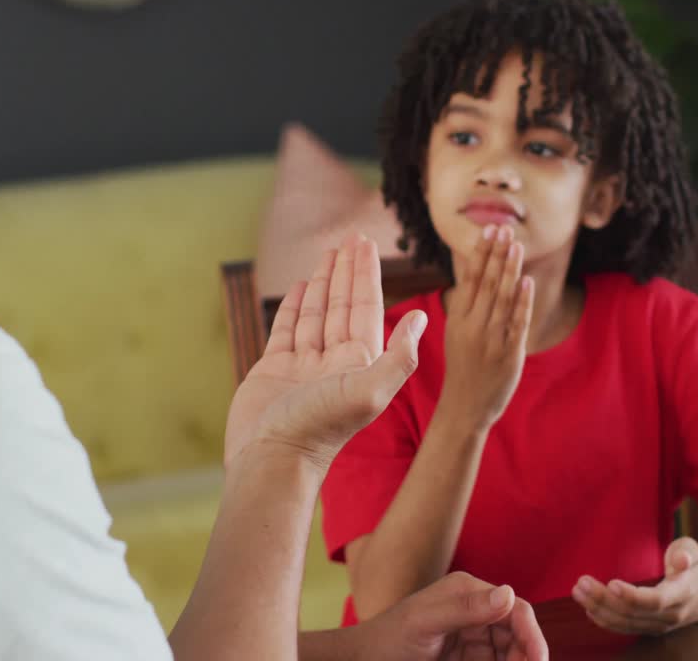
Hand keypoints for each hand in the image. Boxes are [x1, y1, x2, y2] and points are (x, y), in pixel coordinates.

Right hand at [224, 234, 427, 469]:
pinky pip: (287, 330)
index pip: (364, 307)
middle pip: (342, 305)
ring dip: (322, 283)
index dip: (365, 274)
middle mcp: (333, 361)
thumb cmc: (321, 427)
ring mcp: (303, 365)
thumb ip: (399, 354)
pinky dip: (294, 307)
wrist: (273, 459)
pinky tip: (299, 287)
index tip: (364, 243)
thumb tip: (424, 316)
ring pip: (316, 314)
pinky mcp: (274, 370)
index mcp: (359, 362)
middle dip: (346, 271)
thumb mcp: (369, 389)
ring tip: (326, 254)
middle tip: (349, 237)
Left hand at [360, 572, 547, 660]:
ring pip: (510, 653)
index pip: (515, 609)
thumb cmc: (388, 638)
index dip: (532, 634)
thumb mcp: (424, 622)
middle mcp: (475, 610)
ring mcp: (472, 637)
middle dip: (526, 656)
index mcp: (468, 591)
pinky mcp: (468, 658)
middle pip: (518, 635)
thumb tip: (508, 594)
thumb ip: (465, 609)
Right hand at [440, 225, 534, 428]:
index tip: (488, 230)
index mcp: (458, 319)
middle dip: (496, 254)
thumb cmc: (464, 367)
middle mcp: (472, 327)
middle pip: (486, 284)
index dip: (480, 253)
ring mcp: (491, 341)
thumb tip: (476, 273)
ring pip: (501, 299)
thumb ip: (468, 306)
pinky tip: (527, 282)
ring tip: (517, 246)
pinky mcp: (509, 355)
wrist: (464, 407)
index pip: (470, 279)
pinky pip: (516, 324)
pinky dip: (522, 302)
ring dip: (509, 271)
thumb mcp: (457, 334)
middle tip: (504, 228)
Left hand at [572, 537, 697, 634]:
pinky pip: (626, 628)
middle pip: (633, 613)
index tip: (611, 583)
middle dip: (603, 599)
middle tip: (581, 582)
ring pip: (626, 623)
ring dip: (598, 609)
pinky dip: (606, 620)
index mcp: (684, 592)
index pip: (656, 600)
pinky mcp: (652, 628)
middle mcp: (672, 614)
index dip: (632, 595)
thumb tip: (680, 559)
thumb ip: (685, 553)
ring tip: (578, 591)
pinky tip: (589, 608)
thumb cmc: (696, 565)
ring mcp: (662, 625)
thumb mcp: (694, 552)